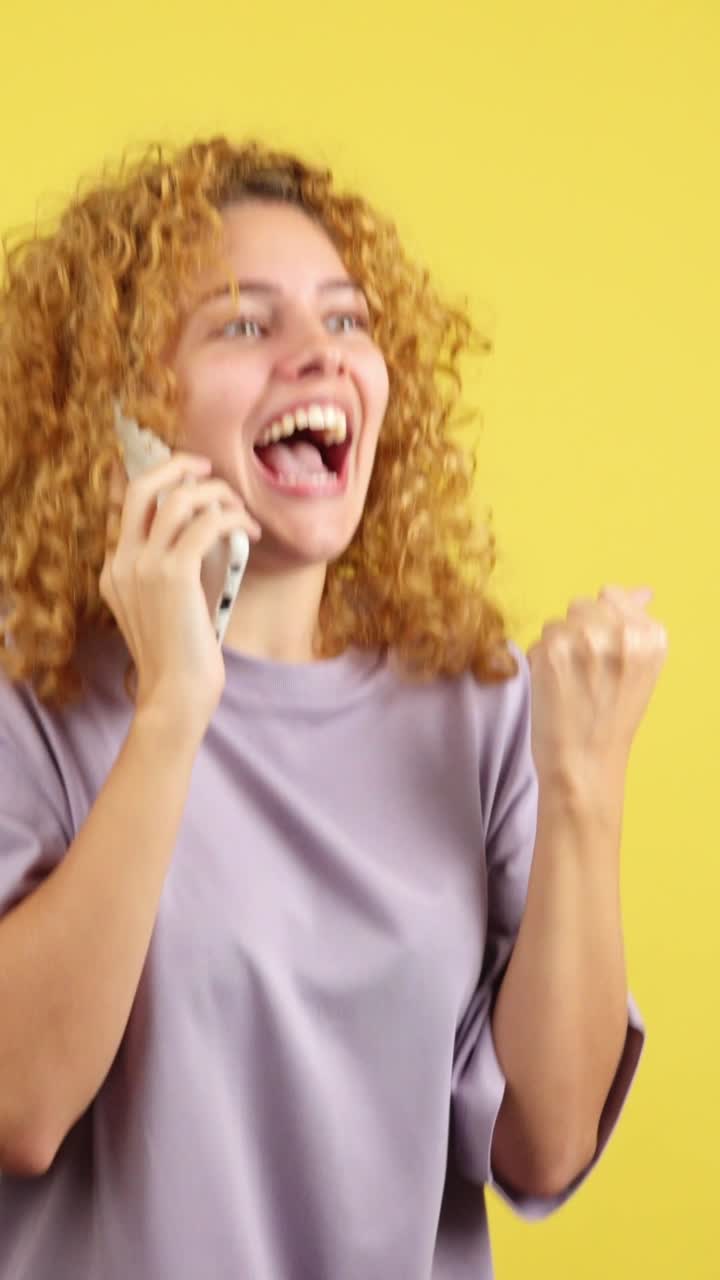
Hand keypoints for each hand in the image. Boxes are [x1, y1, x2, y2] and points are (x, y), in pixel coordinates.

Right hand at [100, 452, 260, 732]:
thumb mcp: (164, 610)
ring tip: (240, 510)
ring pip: (177, 499)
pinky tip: (249, 531)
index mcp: (115, 570)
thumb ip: (169, 575)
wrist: (175, 695)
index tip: (190, 477)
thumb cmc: (180, 659)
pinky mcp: (173, 575)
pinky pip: (205, 525)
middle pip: (140, 488)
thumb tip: (204, 538)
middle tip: (207, 469)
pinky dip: (232, 519)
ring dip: (216, 495)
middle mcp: (122, 562)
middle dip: (177, 467)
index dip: (160, 481)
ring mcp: (144, 567)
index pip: (127, 505)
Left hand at [526, 585, 668, 786]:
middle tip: (585, 672)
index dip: (602, 623)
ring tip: (571, 680)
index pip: (615, 596)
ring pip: (558, 622)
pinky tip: (554, 687)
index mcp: (650, 636)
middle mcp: (620, 632)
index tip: (601, 650)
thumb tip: (640, 590)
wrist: (584, 763)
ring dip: (558, 646)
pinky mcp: (550, 651)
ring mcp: (583, 639)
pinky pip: (538, 641)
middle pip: (583, 605)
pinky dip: (541, 662)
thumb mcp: (642, 671)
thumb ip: (638, 626)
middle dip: (579, 632)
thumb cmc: (612, 721)